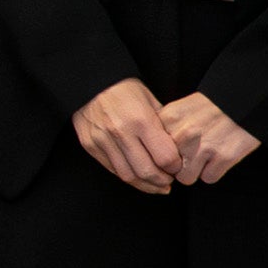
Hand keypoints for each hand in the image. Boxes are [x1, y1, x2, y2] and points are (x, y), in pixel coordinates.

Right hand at [70, 76, 181, 195]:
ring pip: (128, 176)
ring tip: (156, 184)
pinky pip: (112, 169)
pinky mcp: (90, 145)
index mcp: (141, 120)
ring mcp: (103, 140)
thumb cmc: (124, 89)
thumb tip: (177, 151)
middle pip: (147, 171)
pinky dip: (128, 177)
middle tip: (169, 181)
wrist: (90, 82)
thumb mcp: (151, 100)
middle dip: (163, 181)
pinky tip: (137, 176)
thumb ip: (163, 126)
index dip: (175, 167)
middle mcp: (121, 132)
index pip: (165, 158)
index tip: (178, 166)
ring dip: (146, 185)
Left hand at [155, 91, 258, 188]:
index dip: (162, 153)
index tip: (173, 149)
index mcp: (169, 119)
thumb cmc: (211, 107)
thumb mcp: (181, 108)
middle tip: (191, 153)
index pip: (152, 150)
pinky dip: (214, 171)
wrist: (243, 101)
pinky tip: (218, 157)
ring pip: (186, 178)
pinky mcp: (223, 157)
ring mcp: (202, 147)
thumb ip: (164, 127)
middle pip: (167, 167)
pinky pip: (208, 178)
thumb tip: (151, 151)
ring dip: (195, 171)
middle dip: (177, 164)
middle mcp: (182, 134)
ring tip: (204, 156)